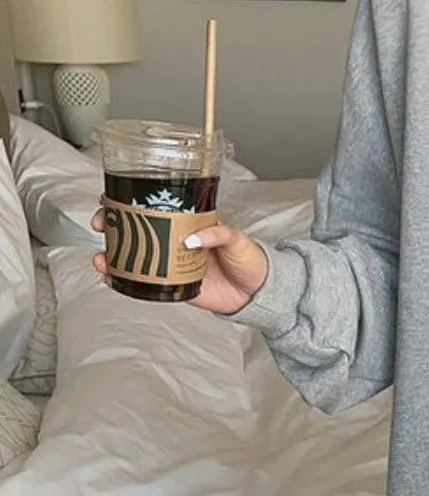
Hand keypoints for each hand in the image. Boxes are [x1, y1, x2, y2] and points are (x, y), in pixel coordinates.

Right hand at [91, 212, 268, 314]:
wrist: (258, 292)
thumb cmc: (251, 260)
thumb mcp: (238, 239)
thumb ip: (218, 234)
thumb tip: (192, 238)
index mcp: (188, 224)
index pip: (154, 208)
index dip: (129, 204)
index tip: (112, 203)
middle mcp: (175, 241)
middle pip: (136, 231)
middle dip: (112, 228)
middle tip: (102, 227)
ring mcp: (172, 263)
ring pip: (135, 257)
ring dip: (113, 256)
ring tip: (102, 259)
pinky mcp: (174, 285)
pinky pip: (145, 283)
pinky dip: (126, 281)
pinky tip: (112, 278)